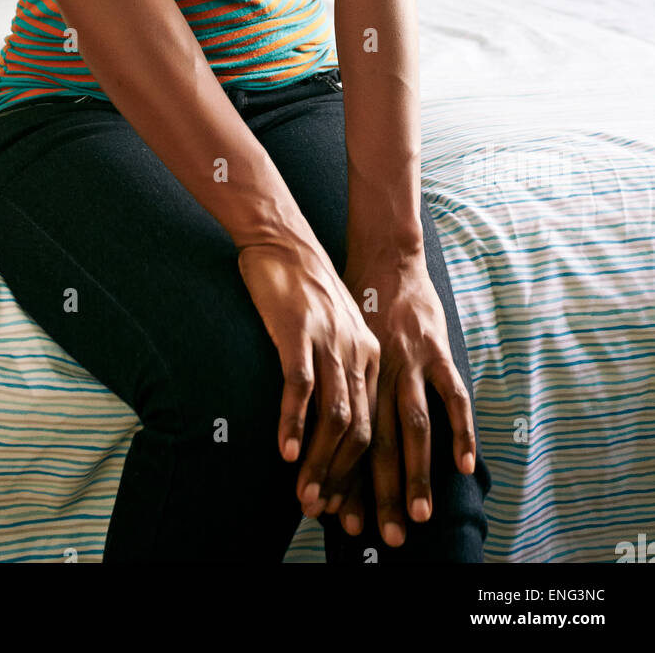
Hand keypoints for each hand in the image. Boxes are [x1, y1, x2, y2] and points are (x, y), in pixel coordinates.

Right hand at [237, 239, 379, 532]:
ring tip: (306, 497)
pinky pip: (302, 386)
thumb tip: (330, 419)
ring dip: (321, 463)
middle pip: (362, 432)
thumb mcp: (335, 331)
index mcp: (370, 357)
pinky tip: (287, 452)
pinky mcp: (300, 332)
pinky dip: (296, 423)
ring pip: (335, 417)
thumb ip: (338, 369)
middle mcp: (359, 353)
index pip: (375, 428)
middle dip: (348, 483)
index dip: (362, 474)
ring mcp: (331, 343)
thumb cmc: (303, 289)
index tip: (350, 510)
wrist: (284, 239)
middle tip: (331, 519)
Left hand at [342, 248, 476, 546]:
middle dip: (377, 493)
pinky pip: (451, 394)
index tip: (337, 519)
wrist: (382, 254)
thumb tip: (326, 435)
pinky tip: (464, 465)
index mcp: (351, 377)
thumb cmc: (356, 305)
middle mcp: (376, 373)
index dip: (342, 480)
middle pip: (375, 443)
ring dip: (413, 473)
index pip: (344, 440)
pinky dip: (460, 429)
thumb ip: (341, 387)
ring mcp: (408, 361)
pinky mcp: (436, 348)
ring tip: (418, 515)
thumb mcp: (336, 345)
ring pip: (411, 427)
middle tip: (382, 536)